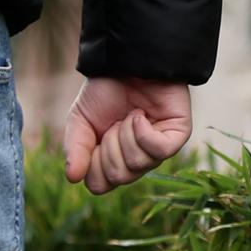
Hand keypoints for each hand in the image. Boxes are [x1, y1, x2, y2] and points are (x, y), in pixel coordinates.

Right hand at [63, 78, 191, 194]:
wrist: (126, 64)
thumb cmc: (105, 93)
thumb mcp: (79, 122)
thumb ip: (75, 151)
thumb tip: (73, 178)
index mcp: (111, 161)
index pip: (99, 185)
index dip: (91, 165)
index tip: (93, 140)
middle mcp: (136, 161)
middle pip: (117, 177)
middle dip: (108, 147)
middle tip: (112, 124)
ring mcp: (157, 150)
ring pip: (137, 164)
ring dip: (125, 135)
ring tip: (129, 115)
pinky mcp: (177, 137)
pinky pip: (159, 151)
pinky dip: (143, 132)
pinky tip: (140, 116)